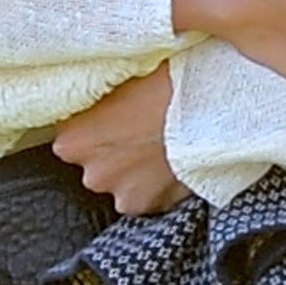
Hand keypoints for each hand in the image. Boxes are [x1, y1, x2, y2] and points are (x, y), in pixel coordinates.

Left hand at [51, 65, 184, 213]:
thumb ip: (100, 93)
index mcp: (74, 139)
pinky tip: (170, 162)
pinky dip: (154, 184)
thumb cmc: (171, 86)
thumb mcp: (124, 77)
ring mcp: (122, 194)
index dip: (90, 123)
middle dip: (112, 150)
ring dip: (133, 169)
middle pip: (94, 161)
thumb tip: (94, 84)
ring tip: (160, 147)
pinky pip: (145, 195)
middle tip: (140, 128)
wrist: (217, 112)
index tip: (110, 114)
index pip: (68, 135)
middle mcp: (92, 173)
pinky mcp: (150, 206)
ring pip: (120, 180)